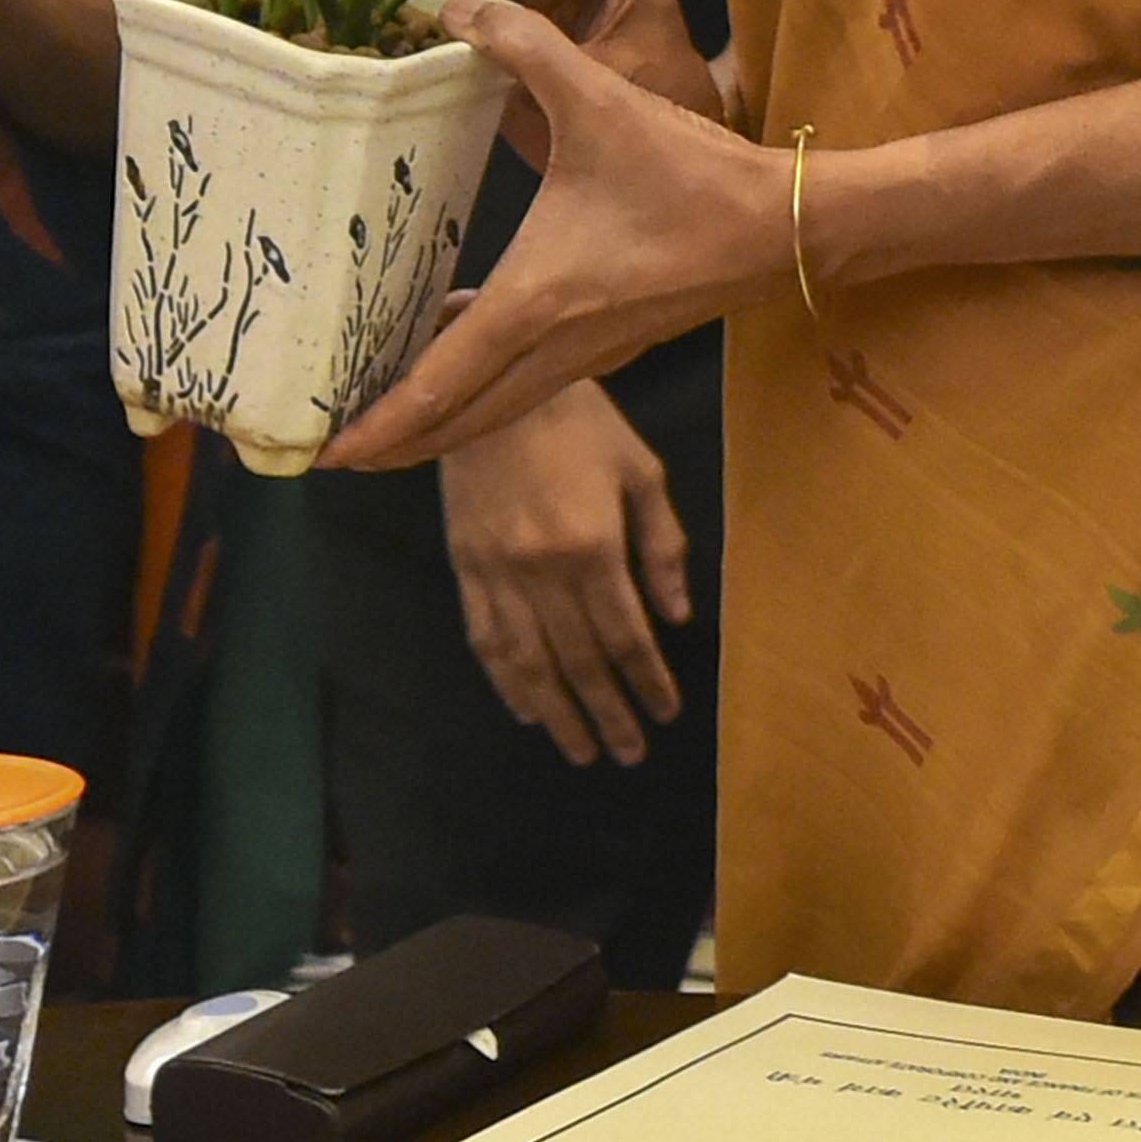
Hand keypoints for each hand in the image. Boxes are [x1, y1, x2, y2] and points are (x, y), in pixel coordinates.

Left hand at [316, 0, 791, 471]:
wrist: (785, 226)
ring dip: (435, 421)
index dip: (377, 426)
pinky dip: (479, 384)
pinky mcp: (609, 345)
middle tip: (326, 449)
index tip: (323, 451)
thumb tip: (455, 6)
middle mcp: (553, 346)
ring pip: (493, 409)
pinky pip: (524, 383)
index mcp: (535, 302)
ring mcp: (585, 355)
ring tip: (376, 415)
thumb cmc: (694, 174)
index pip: (438, 385)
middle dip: (390, 445)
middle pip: (456, 422)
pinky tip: (454, 337)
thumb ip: (526, 46)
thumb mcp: (603, 99)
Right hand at [440, 380, 692, 765]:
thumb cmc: (580, 421)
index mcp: (593, 546)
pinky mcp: (463, 568)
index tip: (666, 715)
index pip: (626, 636)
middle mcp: (543, 571)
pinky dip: (505, 681)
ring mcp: (496, 573)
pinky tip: (525, 709)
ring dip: (558, 714)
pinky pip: (484, 638)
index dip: (648, 681)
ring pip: (530, 664)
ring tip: (581, 752)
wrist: (489, 386)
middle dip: (608, 713)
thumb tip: (677, 616)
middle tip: (628, 755)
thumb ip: (662, 545)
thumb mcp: (640, 470)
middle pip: (580, 661)